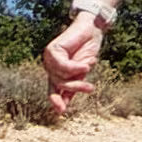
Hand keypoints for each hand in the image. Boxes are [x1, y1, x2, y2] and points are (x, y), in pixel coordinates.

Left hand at [39, 5, 105, 122]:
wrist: (92, 29)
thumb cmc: (87, 48)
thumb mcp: (82, 71)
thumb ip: (73, 84)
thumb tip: (65, 104)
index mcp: (57, 72)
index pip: (53, 90)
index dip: (56, 100)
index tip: (61, 112)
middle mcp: (50, 66)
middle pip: (59, 84)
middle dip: (75, 88)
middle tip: (91, 89)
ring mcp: (49, 58)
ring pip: (60, 76)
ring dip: (77, 76)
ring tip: (90, 68)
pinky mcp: (52, 50)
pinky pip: (63, 66)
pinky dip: (75, 67)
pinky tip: (85, 63)